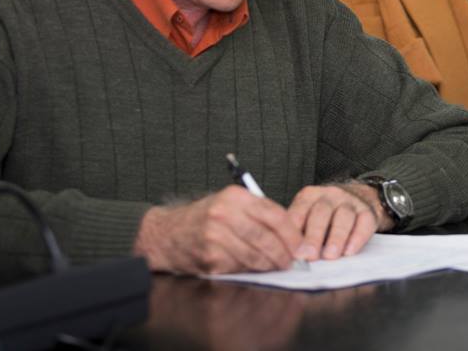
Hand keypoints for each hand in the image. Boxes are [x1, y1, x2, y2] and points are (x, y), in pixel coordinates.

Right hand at [134, 185, 302, 274]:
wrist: (166, 234)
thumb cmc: (204, 217)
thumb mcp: (230, 203)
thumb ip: (258, 212)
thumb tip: (291, 234)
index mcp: (234, 197)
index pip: (273, 214)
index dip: (292, 233)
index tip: (300, 244)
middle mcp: (224, 215)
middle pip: (266, 237)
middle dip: (284, 253)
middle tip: (292, 261)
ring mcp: (215, 237)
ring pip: (255, 255)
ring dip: (270, 265)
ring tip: (277, 266)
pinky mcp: (210, 258)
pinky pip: (239, 267)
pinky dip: (250, 270)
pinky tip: (254, 268)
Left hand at [288, 184, 384, 260]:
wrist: (358, 197)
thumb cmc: (326, 215)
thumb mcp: (308, 215)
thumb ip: (298, 232)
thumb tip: (287, 255)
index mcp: (309, 196)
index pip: (300, 210)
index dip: (294, 230)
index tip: (292, 251)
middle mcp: (330, 195)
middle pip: (321, 213)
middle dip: (314, 236)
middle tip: (309, 256)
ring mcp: (350, 202)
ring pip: (344, 216)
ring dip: (336, 238)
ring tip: (330, 256)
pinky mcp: (367, 211)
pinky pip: (364, 222)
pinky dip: (357, 238)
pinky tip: (350, 251)